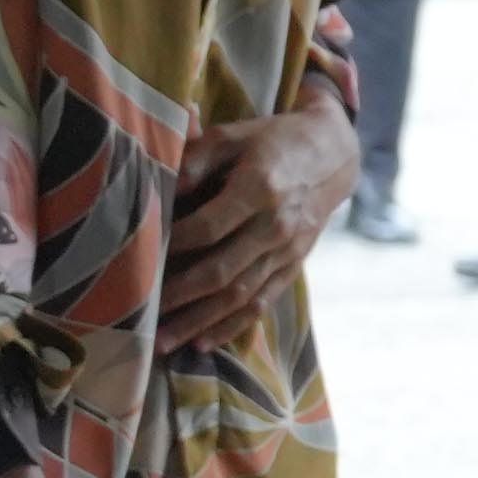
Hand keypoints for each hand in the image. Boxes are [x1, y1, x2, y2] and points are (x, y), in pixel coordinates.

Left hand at [160, 105, 360, 350]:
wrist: (334, 153)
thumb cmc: (274, 140)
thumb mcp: (235, 134)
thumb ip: (198, 157)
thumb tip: (166, 189)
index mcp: (260, 188)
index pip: (208, 227)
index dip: (174, 245)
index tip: (142, 257)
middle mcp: (276, 225)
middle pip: (222, 272)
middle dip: (179, 297)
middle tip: (143, 314)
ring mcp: (288, 250)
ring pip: (240, 296)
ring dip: (200, 322)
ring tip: (164, 342)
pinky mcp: (294, 264)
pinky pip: (262, 303)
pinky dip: (232, 326)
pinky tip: (203, 343)